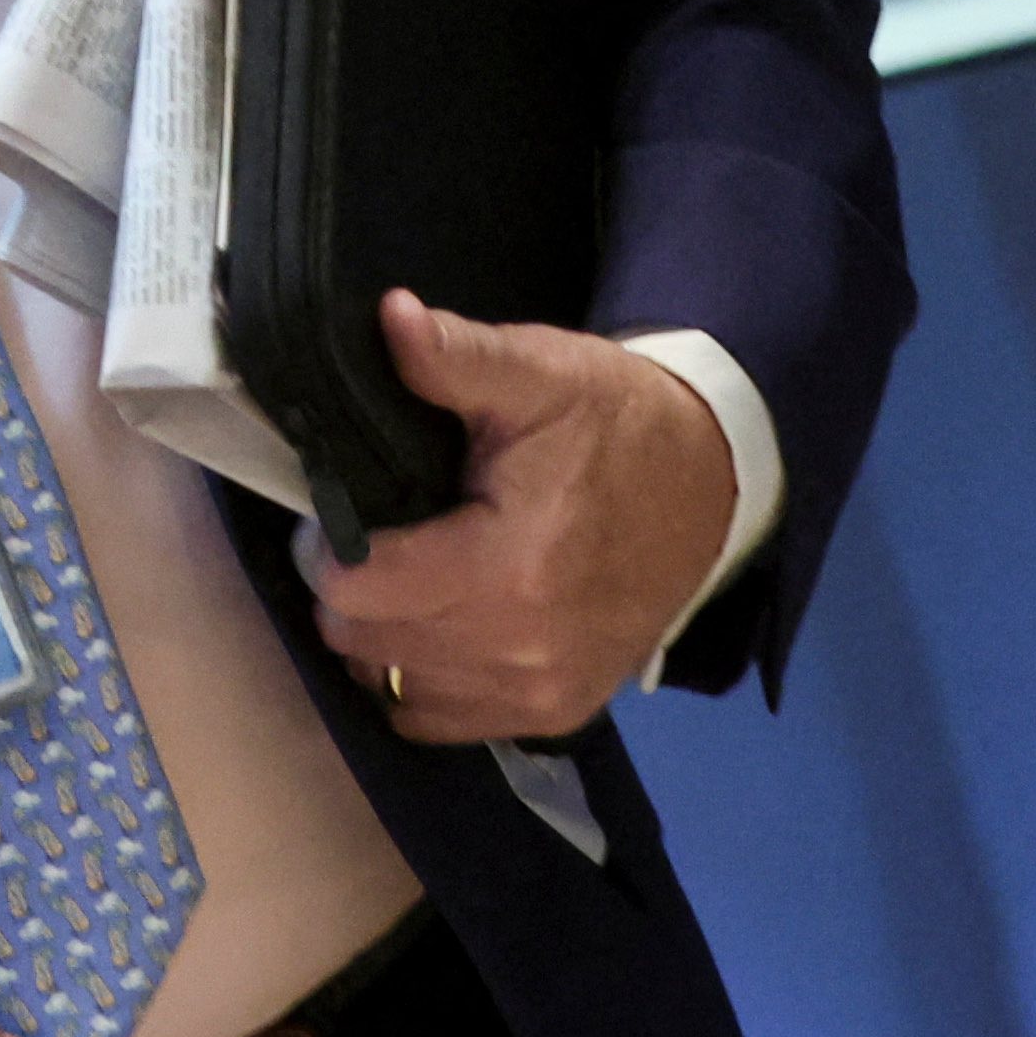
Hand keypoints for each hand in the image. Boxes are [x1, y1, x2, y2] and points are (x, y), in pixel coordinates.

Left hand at [305, 291, 733, 744]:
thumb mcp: (539, 372)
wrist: (707, 485)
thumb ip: (456, 356)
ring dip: (379, 639)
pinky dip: (418, 680)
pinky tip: (429, 626)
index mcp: (511, 567)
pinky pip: (438, 720)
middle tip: (368, 538)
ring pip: (393, 687)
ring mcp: (541, 694)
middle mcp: (523, 650)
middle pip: (367, 643)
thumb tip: (389, 317)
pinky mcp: (553, 714)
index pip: (360, 591)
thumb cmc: (612, 423)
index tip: (336, 514)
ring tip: (398, 577)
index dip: (328, 548)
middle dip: (348, 590)